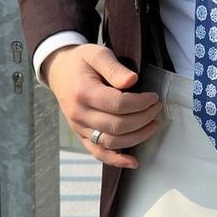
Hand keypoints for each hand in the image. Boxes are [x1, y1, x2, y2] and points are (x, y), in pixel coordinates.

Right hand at [44, 44, 161, 168]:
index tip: (153, 97)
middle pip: (117, 125)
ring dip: (137, 136)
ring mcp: (79, 128)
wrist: (59, 70)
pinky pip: (98, 153)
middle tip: (157, 108)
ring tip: (153, 124)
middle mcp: (79, 114)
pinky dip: (116, 160)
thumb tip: (133, 81)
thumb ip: (115, 68)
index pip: (118, 104)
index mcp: (83, 92)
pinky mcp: (81, 135)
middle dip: (143, 118)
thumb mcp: (98, 54)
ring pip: (112, 142)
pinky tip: (133, 162)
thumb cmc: (81, 61)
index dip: (141, 103)